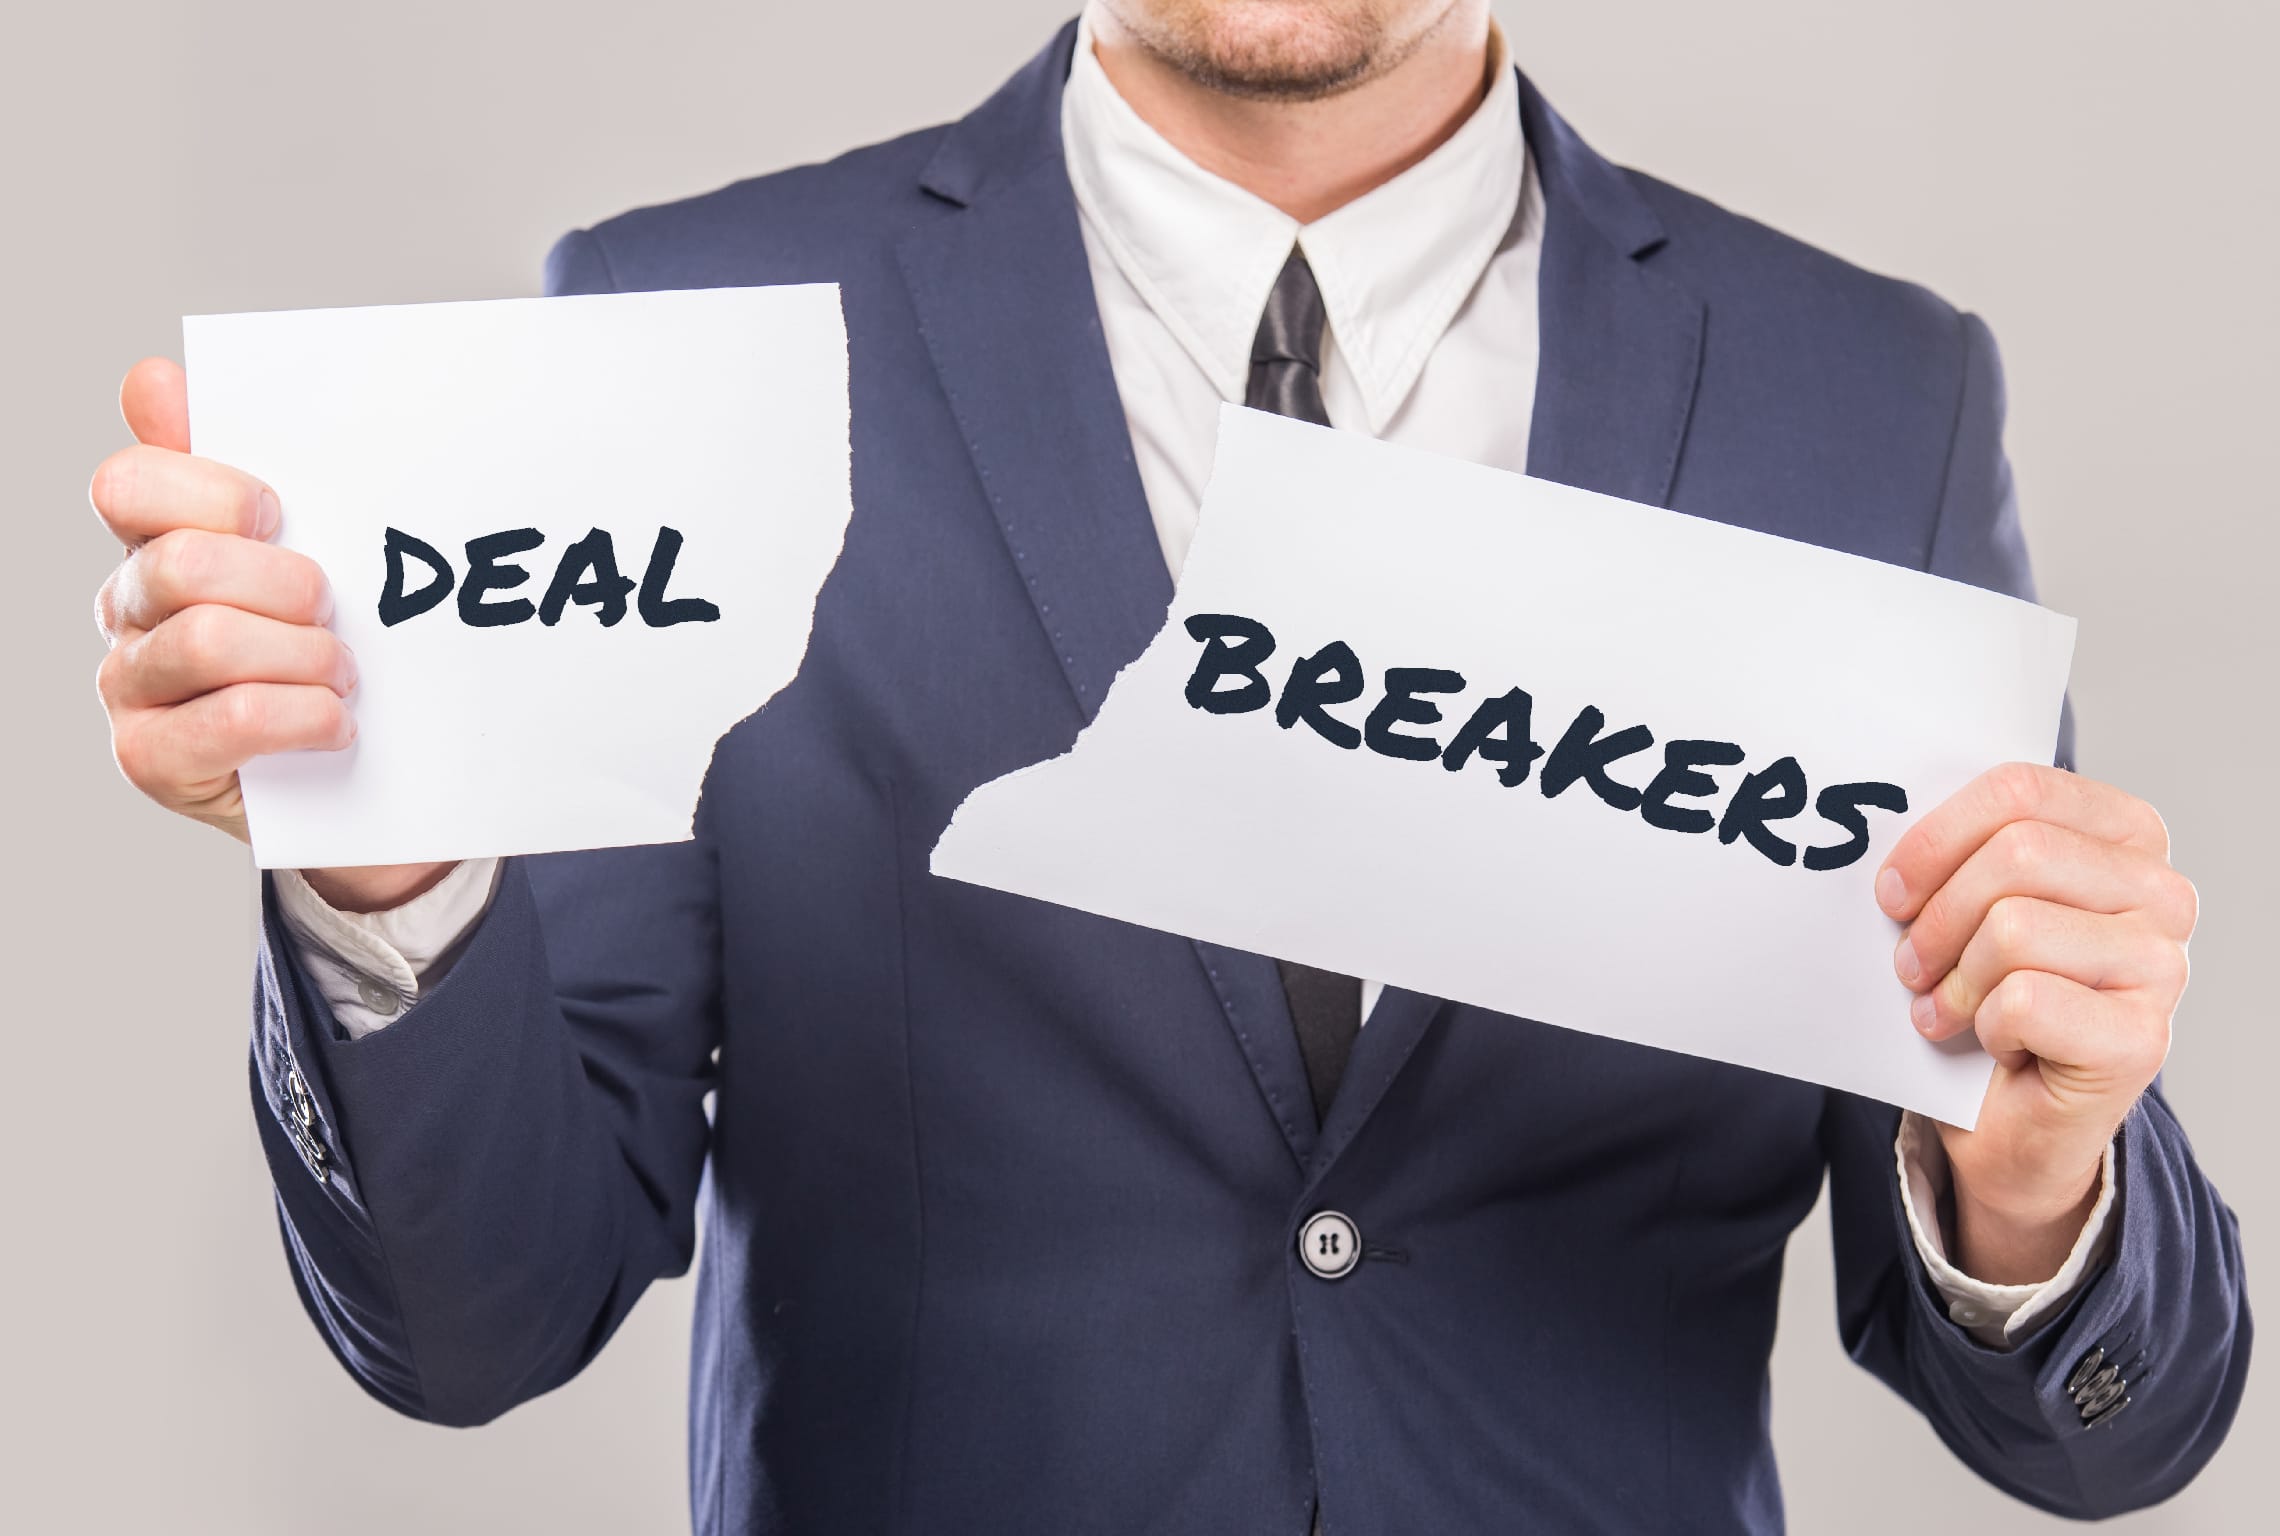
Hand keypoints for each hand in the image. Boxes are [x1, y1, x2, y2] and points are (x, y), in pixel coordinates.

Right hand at [91, 357, 451, 912]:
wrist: (350, 771)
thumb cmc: (325, 639)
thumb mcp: (309, 548)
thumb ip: (245, 465)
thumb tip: (155, 378)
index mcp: (151, 539)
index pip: (129, 484)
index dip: (215, 492)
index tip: (282, 515)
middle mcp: (125, 608)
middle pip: (181, 565)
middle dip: (284, 585)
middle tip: (335, 609)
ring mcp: (129, 687)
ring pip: (206, 642)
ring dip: (302, 657)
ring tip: (342, 673)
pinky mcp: (151, 760)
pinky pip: (226, 720)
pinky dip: (298, 717)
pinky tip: (335, 723)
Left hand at [1877, 763, 2192, 1282]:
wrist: (2007, 1120)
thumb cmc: (1985, 995)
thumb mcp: (1967, 903)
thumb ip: (1957, 853)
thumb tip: (1880, 823)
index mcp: (2125, 836)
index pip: (2019, 788)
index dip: (1936, 837)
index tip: (1892, 888)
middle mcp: (2160, 894)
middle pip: (2017, 852)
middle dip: (1937, 914)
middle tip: (1909, 962)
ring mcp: (2162, 967)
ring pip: (2015, 927)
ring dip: (1954, 978)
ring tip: (1946, 1006)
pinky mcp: (2141, 1038)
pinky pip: (2025, 1000)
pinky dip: (1984, 1026)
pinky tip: (1993, 1044)